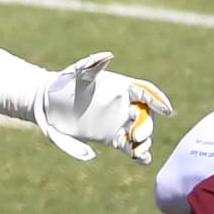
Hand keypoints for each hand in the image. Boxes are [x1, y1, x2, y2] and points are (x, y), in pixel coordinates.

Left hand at [33, 52, 174, 163]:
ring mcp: (121, 122)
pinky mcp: (113, 138)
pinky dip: (139, 154)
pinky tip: (142, 158)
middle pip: (145, 116)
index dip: (158, 100)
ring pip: (141, 133)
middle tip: (136, 136)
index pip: (146, 92)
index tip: (167, 110)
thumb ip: (91, 64)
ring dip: (145, 142)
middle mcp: (126, 105)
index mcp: (122, 88)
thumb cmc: (63, 84)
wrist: (46, 104)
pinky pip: (130, 147)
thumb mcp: (75, 72)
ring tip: (139, 151)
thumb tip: (108, 55)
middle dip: (146, 126)